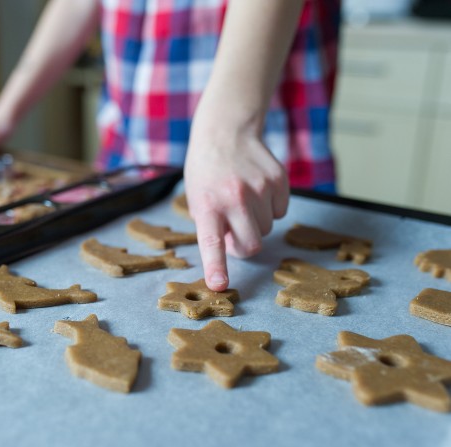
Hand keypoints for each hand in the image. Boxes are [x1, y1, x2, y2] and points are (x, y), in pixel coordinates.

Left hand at [184, 126, 288, 291]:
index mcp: (207, 204)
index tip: (219, 285)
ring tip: (242, 201)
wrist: (226, 131)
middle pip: (252, 244)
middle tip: (234, 230)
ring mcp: (259, 187)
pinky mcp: (279, 179)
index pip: (211, 242)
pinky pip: (280, 211)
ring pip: (267, 228)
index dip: (216, 266)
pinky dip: (270, 208)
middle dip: (245, 244)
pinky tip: (257, 190)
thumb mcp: (196, 198)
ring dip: (256, 222)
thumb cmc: (207, 171)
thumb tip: (229, 248)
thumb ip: (210, 225)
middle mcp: (234, 196)